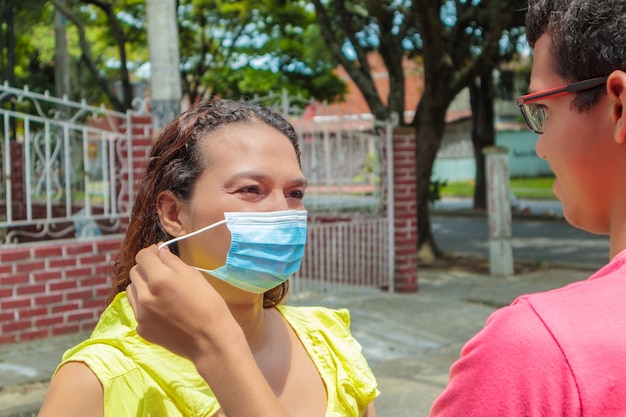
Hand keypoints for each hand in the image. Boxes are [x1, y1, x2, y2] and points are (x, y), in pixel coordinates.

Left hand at [126, 244, 238, 361]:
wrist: (210, 341)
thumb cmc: (208, 305)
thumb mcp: (194, 276)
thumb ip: (172, 261)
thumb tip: (160, 252)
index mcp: (159, 279)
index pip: (143, 256)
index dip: (152, 252)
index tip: (160, 254)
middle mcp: (144, 296)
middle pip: (134, 272)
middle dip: (146, 268)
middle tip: (162, 272)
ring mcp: (140, 315)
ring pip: (131, 290)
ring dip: (142, 286)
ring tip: (160, 291)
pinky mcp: (142, 329)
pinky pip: (137, 310)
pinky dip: (146, 305)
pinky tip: (162, 310)